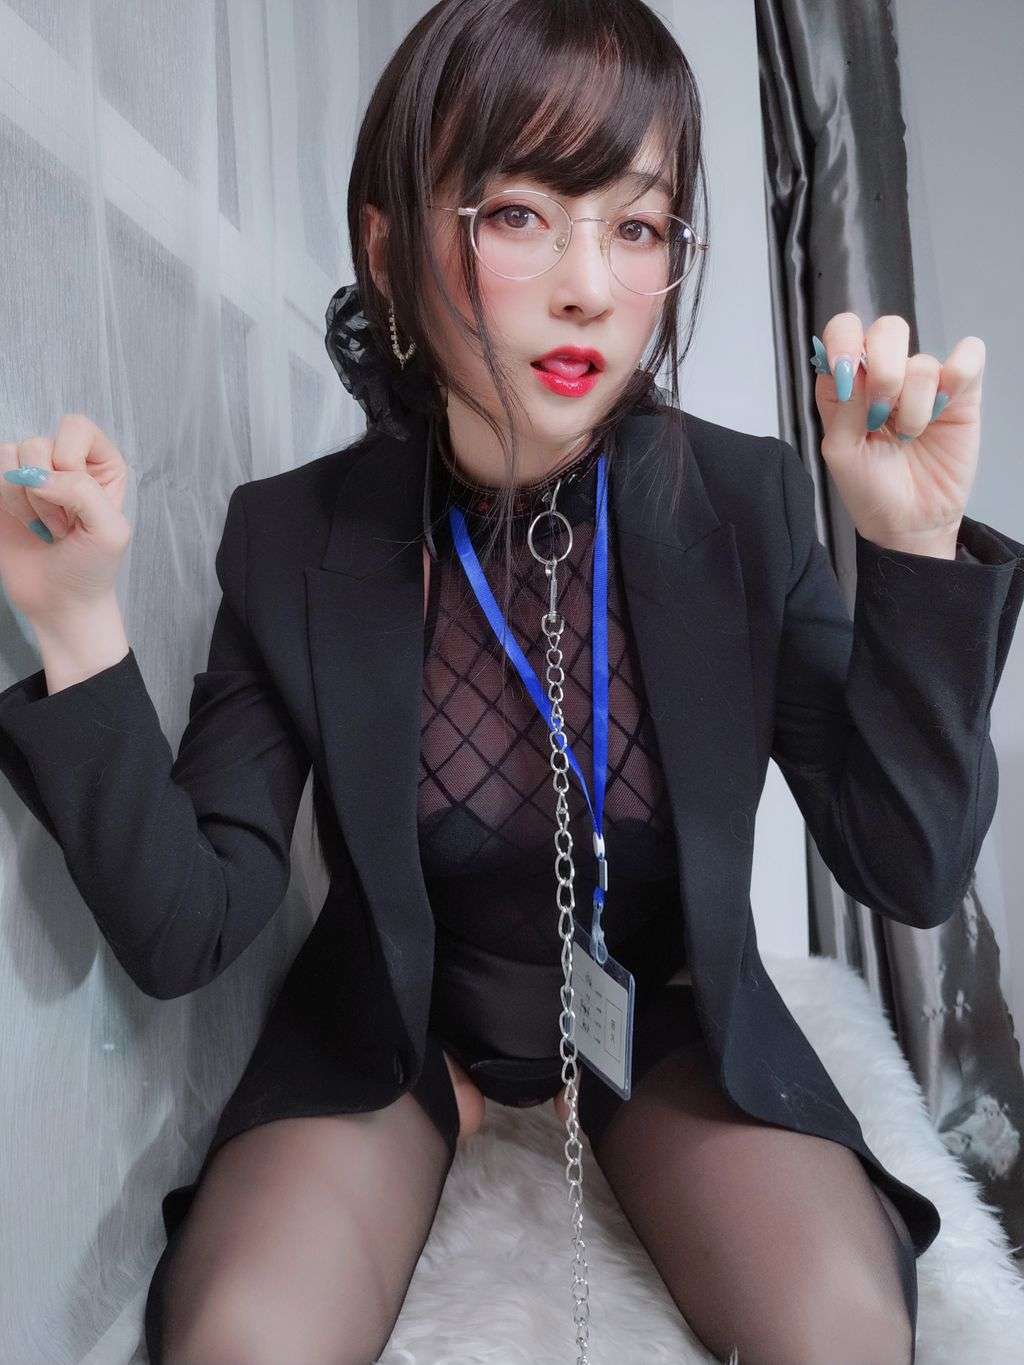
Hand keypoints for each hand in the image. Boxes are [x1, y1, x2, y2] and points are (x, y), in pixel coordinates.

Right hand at [0, 414, 131, 622]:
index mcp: (101, 463)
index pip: (75, 427)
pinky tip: (26, 526)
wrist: (61, 603)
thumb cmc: (92, 568)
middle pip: (36, 443)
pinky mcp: (2, 493)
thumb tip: (36, 475)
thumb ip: (82, 491)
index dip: (71, 464)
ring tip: (45, 528)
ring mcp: (31, 476)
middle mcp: (65, 463)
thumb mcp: (110, 530)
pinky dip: (5, 503)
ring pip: (7, 457)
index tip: (80, 505)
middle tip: (63, 526)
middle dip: (47, 493)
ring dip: (24, 502)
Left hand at [810, 314, 983, 554]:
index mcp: (848, 384)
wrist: (910, 522)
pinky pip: (968, 357)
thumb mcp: (841, 452)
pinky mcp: (961, 393)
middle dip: (883, 371)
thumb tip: (852, 367)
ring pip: (923, 362)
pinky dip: (957, 378)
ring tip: (909, 436)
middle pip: (888, 330)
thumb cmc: (870, 489)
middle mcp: (885, 375)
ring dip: (914, 406)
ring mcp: (924, 382)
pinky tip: (943, 411)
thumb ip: (841, 406)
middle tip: (880, 414)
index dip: (844, 339)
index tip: (845, 370)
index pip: (844, 332)